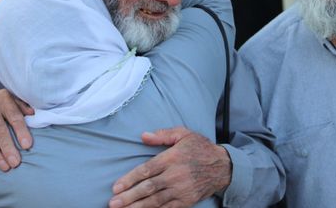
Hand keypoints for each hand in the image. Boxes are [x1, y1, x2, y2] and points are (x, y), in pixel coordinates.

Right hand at [0, 87, 33, 170]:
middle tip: (16, 162)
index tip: (27, 146)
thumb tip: (33, 113)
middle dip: (8, 148)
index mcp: (3, 98)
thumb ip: (20, 104)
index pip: (14, 116)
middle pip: (0, 130)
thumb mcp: (6, 97)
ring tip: (5, 167)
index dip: (21, 131)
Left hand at [110, 127, 231, 207]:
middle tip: (113, 203)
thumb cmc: (200, 148)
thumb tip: (143, 136)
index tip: (116, 187)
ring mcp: (181, 190)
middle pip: (148, 188)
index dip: (129, 179)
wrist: (222, 166)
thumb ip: (162, 135)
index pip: (146, 170)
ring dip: (137, 207)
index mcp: (172, 158)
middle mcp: (175, 175)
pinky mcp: (186, 201)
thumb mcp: (183, 134)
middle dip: (129, 197)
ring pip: (155, 201)